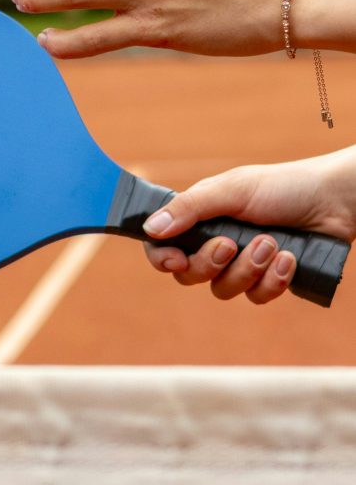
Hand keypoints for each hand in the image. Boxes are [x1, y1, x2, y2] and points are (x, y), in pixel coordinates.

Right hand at [142, 148, 355, 303]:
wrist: (335, 202)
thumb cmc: (283, 187)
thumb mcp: (233, 190)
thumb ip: (190, 209)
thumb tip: (150, 228)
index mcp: (202, 218)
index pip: (163, 246)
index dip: (162, 258)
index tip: (175, 261)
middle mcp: (217, 243)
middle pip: (189, 275)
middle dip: (211, 263)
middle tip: (233, 243)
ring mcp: (242, 264)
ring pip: (223, 290)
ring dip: (248, 268)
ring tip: (273, 243)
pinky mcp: (268, 281)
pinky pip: (256, 297)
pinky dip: (273, 280)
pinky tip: (289, 259)